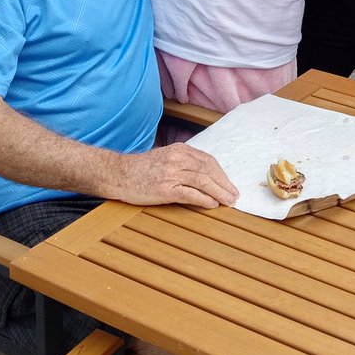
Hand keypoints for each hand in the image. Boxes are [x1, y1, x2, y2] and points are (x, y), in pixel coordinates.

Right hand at [115, 144, 238, 208]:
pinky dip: (204, 199)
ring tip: (228, 201)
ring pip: (203, 182)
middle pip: (209, 171)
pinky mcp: (165, 189)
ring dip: (219, 192)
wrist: (119, 174)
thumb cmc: (142, 168)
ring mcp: (171, 173)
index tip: (230, 184)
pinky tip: (212, 204)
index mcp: (180, 150)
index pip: (208, 161)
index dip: (222, 174)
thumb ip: (184, 163)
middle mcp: (178, 159)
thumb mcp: (166, 157)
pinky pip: (190, 194)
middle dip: (224, 184)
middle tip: (235, 195)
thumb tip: (205, 176)